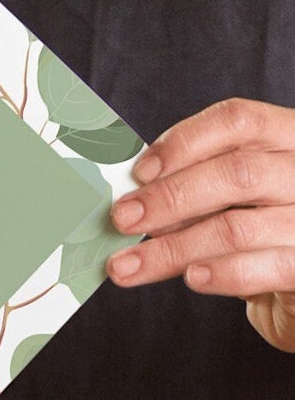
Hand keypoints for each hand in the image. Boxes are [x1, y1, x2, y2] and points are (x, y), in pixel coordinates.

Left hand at [107, 98, 294, 351]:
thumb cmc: (256, 234)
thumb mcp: (228, 200)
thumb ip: (191, 189)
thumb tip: (129, 200)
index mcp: (288, 140)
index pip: (239, 121)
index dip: (184, 142)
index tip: (139, 171)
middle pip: (237, 173)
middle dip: (169, 197)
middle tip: (122, 219)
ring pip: (238, 227)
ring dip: (172, 249)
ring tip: (127, 265)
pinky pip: (268, 267)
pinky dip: (223, 274)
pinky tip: (191, 278)